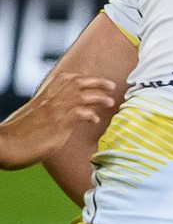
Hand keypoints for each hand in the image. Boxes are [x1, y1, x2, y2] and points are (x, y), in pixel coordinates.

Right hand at [0, 71, 119, 170]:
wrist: (4, 146)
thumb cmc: (17, 135)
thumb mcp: (33, 118)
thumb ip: (47, 113)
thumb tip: (58, 117)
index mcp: (43, 96)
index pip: (64, 78)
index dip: (82, 77)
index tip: (93, 80)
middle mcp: (49, 100)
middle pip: (77, 82)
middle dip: (97, 82)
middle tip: (112, 85)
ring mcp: (53, 111)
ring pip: (82, 95)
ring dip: (99, 97)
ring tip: (111, 102)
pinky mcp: (57, 124)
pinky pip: (79, 113)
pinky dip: (90, 114)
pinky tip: (94, 120)